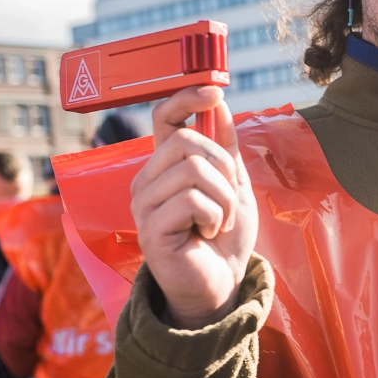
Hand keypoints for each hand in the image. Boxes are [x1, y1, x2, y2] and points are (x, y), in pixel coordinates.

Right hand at [132, 86, 255, 327]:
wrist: (222, 284)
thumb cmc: (224, 237)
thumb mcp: (234, 184)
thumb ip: (226, 147)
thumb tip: (219, 102)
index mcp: (166, 165)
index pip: (164, 117)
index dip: (186, 98)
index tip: (214, 93)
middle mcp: (148, 179)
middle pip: (186, 141)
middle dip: (223, 168)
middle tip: (228, 199)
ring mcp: (144, 203)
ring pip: (193, 170)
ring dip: (223, 198)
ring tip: (220, 221)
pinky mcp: (150, 227)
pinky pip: (192, 200)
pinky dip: (215, 216)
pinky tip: (208, 234)